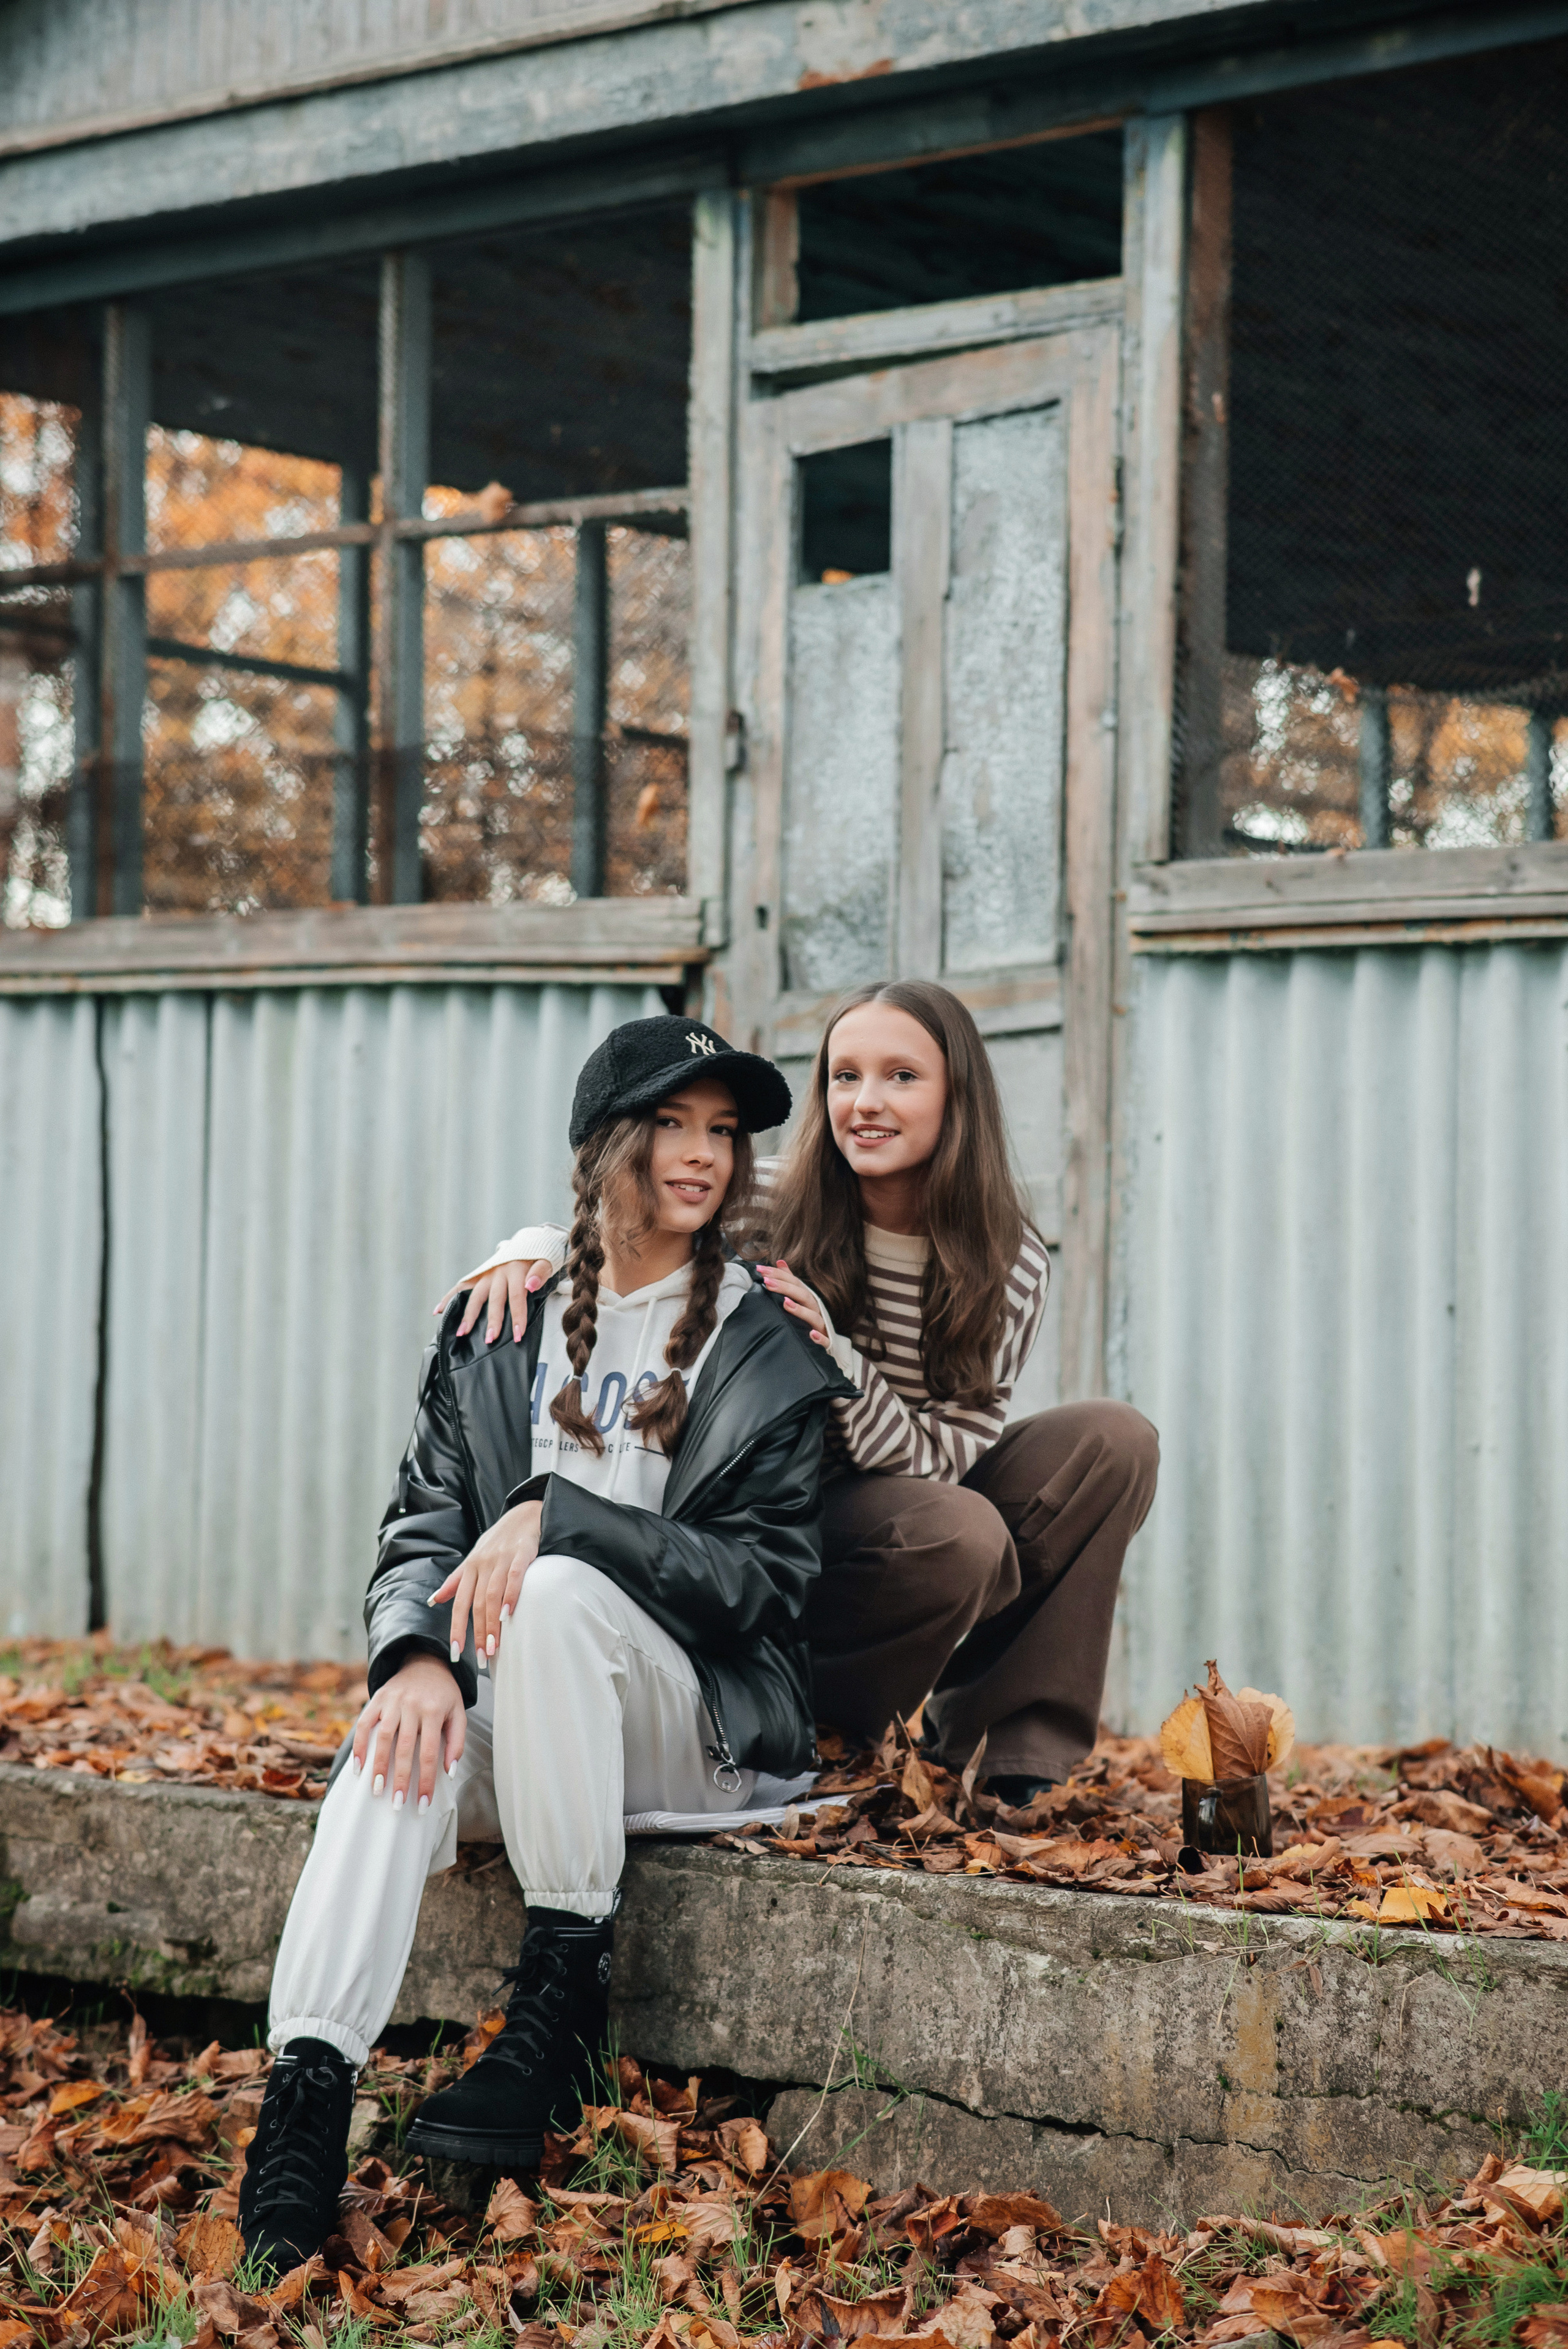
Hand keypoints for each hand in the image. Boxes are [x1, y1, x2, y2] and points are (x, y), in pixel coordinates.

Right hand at [351, 1654, 466, 1809]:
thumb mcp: (459, 1713)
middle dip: (400, 1779)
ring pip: (382, 1737)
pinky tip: (359, 1766)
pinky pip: (364, 1723)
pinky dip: (360, 1745)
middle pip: (404, 1748)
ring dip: (378, 1766)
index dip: (426, 1779)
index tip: (422, 1802)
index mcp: (434, 1710)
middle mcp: (412, 1705)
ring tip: (376, 1790)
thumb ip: (456, 1742)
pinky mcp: (377, 1698)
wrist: (427, 1662)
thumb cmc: (444, 1694)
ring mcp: (392, 1700)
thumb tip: (449, 1771)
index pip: (429, 1752)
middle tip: (397, 1804)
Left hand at [429, 1500, 543, 1669]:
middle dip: (478, 1633)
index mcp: (470, 1568)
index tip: (456, 1654)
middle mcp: (482, 1565)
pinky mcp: (521, 1554)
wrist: (524, 1513)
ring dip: (492, 1623)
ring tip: (494, 1647)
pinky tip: (509, 1615)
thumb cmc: (498, 1540)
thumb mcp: (473, 1558)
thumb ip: (455, 1581)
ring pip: (493, 1595)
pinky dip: (511, 1596)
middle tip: (483, 1658)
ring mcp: (501, 1559)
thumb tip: (434, 1601)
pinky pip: (514, 1577)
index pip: (460, 1604)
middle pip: (477, 1604)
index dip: (457, 1629)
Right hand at [433, 1258, 551, 1344]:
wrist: (527, 1243)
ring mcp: (486, 1274)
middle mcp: (498, 1272)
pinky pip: (461, 1287)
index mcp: (516, 1270)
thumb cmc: (539, 1258)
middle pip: (494, 1299)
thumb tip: (531, 1285)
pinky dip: (448, 1298)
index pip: (516, 1296)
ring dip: (468, 1314)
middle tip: (489, 1340)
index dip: (517, 1317)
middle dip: (492, 1321)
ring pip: (475, 1295)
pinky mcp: (478, 1275)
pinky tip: (437, 1311)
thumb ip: (540, 1272)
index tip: (517, 1335)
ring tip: (461, 1332)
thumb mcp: (547, 1261)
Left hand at [758, 1259, 829, 1346]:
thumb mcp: (800, 1298)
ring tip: (785, 1303)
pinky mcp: (826, 1342)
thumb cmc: (808, 1319)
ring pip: (813, 1316)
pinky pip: (824, 1340)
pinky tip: (811, 1334)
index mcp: (808, 1298)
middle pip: (803, 1296)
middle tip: (767, 1282)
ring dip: (800, 1310)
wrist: (826, 1341)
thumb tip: (780, 1262)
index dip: (778, 1275)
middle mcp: (815, 1309)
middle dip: (785, 1288)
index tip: (761, 1270)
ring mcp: (821, 1326)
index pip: (794, 1282)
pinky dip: (818, 1338)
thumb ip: (790, 1281)